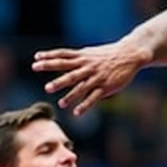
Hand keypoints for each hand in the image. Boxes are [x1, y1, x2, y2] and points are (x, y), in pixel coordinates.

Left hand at [33, 40, 151, 115]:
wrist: (130, 54)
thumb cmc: (109, 54)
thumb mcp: (91, 53)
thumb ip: (78, 59)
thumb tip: (62, 60)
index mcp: (82, 57)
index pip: (62, 55)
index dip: (49, 56)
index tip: (36, 58)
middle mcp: (87, 66)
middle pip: (69, 72)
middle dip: (58, 80)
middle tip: (47, 87)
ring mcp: (97, 76)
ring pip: (81, 86)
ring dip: (71, 95)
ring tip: (60, 104)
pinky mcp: (106, 86)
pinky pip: (94, 97)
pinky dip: (85, 105)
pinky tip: (76, 112)